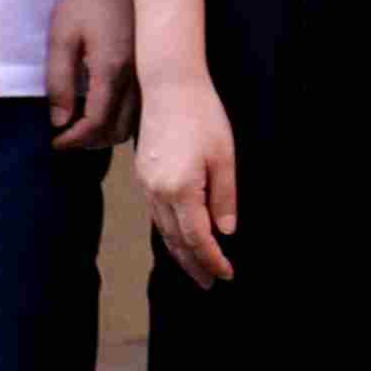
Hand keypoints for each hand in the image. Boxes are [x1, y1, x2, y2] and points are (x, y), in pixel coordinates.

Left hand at [44, 0, 137, 151]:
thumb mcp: (61, 34)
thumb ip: (58, 80)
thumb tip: (59, 120)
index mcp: (111, 70)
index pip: (95, 124)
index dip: (72, 140)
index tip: (53, 141)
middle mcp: (136, 76)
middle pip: (118, 131)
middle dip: (90, 141)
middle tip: (65, 135)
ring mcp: (148, 71)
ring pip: (133, 122)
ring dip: (107, 131)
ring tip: (81, 122)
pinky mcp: (151, 63)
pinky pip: (140, 106)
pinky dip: (121, 117)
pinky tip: (102, 105)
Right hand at [137, 67, 238, 286]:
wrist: (169, 85)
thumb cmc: (202, 116)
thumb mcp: (225, 157)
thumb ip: (225, 197)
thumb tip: (226, 231)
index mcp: (180, 190)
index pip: (198, 238)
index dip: (213, 260)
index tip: (227, 275)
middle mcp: (158, 193)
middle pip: (176, 240)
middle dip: (193, 265)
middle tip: (208, 285)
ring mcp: (147, 185)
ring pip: (163, 229)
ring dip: (179, 253)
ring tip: (194, 269)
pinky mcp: (143, 175)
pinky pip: (156, 214)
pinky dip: (168, 232)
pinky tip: (177, 237)